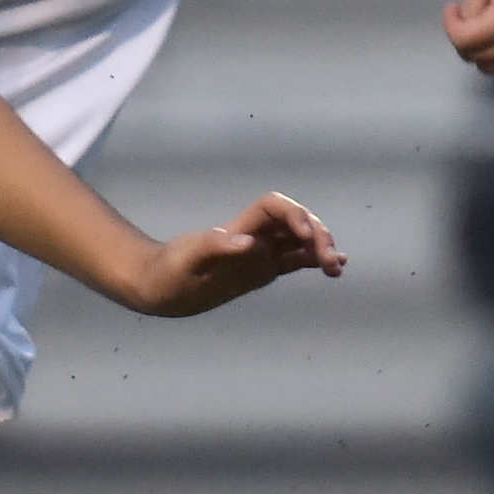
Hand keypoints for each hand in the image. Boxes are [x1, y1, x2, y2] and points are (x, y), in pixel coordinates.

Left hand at [134, 193, 344, 317]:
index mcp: (238, 228)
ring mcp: (260, 252)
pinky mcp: (263, 269)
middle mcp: (253, 235)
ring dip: (321, 248)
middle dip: (316, 234)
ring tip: (336, 267)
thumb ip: (215, 248)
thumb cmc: (166, 273)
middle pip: (294, 221)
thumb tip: (250, 243)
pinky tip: (334, 268)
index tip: (306, 237)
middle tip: (329, 260)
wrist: (157, 286)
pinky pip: (295, 260)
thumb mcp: (185, 262)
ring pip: (300, 240)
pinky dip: (314, 261)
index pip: (274, 207)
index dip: (293, 216)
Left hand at [442, 0, 493, 72]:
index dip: (450, 24)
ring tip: (490, 21)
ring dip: (482, 48)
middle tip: (469, 13)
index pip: (461, 41)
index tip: (451, 7)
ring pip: (491, 66)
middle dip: (464, 35)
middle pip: (474, 56)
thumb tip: (465, 28)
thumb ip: (468, 5)